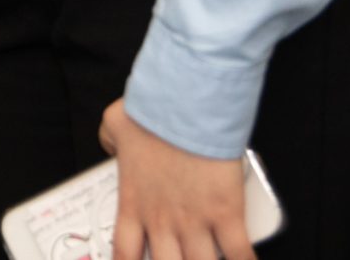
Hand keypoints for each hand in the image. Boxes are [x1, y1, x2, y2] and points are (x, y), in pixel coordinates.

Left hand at [99, 100, 254, 259]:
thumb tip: (113, 144)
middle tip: (178, 259)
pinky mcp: (226, 214)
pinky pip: (238, 253)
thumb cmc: (152, 111)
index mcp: (134, 203)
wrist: (185, 104)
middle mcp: (162, 220)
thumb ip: (110, 141)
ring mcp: (195, 221)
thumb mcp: (115, 125)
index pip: (125, 253)